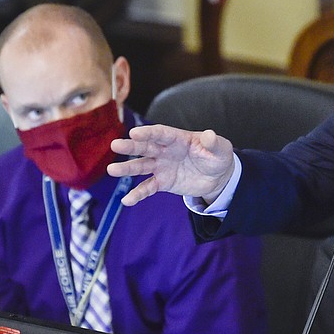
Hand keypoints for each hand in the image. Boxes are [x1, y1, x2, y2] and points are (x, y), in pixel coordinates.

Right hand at [108, 125, 235, 206]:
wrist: (217, 177)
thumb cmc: (217, 157)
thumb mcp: (221, 149)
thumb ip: (214, 143)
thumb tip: (209, 135)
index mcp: (178, 138)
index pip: (161, 134)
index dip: (148, 133)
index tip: (134, 133)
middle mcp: (165, 150)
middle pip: (146, 147)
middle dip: (131, 147)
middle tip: (115, 145)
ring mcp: (162, 166)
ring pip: (141, 166)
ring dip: (127, 169)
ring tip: (112, 170)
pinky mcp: (163, 182)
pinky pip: (148, 188)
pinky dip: (138, 194)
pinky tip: (127, 201)